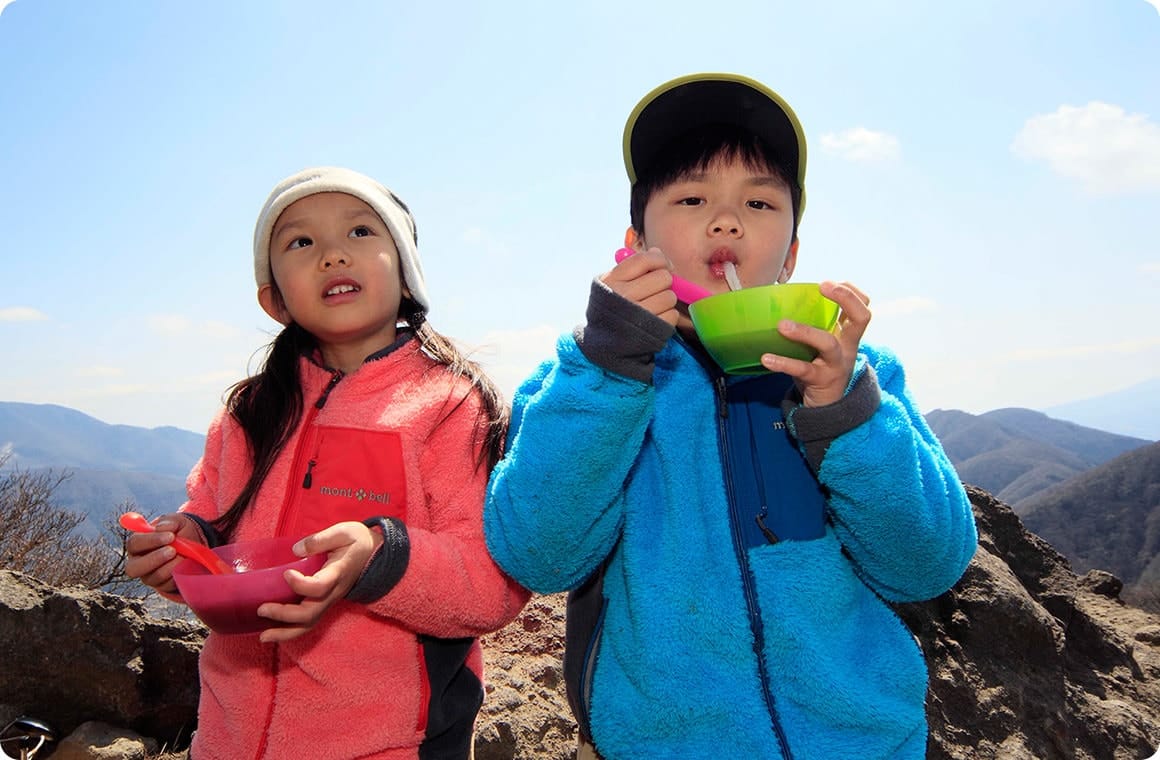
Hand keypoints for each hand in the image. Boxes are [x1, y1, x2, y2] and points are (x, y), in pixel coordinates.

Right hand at [123, 513, 203, 597]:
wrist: (194, 545)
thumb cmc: (178, 531)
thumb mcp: (177, 522)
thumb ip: (169, 522)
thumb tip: (161, 527)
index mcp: (137, 544)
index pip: (134, 543)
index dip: (151, 540)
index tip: (170, 536)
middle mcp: (138, 562)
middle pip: (133, 568)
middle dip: (154, 559)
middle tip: (173, 551)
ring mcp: (148, 576)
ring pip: (153, 578)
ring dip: (170, 567)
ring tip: (183, 556)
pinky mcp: (161, 586)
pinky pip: (167, 586)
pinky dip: (178, 575)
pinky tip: (186, 565)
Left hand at [256, 520, 381, 642]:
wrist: (376, 553)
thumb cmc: (357, 540)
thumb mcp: (343, 531)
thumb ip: (320, 540)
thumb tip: (296, 549)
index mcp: (338, 572)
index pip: (319, 587)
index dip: (300, 584)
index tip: (286, 573)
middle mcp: (334, 592)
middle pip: (310, 613)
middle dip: (284, 615)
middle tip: (262, 609)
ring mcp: (330, 600)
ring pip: (309, 624)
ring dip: (285, 632)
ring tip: (263, 636)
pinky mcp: (325, 603)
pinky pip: (309, 622)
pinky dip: (290, 630)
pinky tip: (273, 631)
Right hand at [599, 246, 679, 326]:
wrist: (603, 346)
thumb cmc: (611, 309)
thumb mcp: (612, 284)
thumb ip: (633, 267)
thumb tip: (657, 252)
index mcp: (613, 280)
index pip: (645, 259)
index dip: (660, 260)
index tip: (663, 267)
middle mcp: (623, 296)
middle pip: (663, 277)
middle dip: (664, 283)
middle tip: (656, 291)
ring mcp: (637, 315)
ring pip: (670, 297)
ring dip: (666, 300)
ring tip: (654, 306)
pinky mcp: (650, 330)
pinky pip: (672, 315)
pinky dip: (668, 316)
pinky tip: (655, 319)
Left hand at [759, 281, 871, 407]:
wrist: (826, 409)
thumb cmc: (819, 368)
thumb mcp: (823, 346)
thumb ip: (815, 326)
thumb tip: (783, 300)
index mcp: (848, 336)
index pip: (863, 308)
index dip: (852, 292)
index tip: (830, 282)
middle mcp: (848, 347)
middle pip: (861, 319)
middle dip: (846, 299)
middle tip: (823, 286)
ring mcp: (836, 364)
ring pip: (827, 343)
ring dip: (805, 331)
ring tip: (782, 325)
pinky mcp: (820, 380)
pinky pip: (802, 369)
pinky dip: (783, 363)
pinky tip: (766, 358)